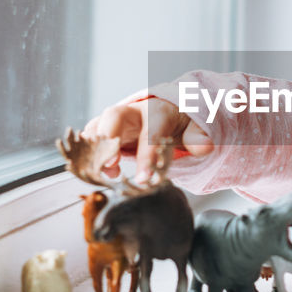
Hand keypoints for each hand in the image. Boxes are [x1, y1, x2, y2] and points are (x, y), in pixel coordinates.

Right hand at [83, 96, 212, 180]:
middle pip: (114, 115)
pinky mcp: (104, 130)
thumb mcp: (196, 126)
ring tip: (101, 173)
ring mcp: (116, 119)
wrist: (168, 112)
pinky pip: (90, 137)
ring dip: (93, 148)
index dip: (146, 155)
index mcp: (158, 111)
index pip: (151, 131)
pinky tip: (93, 170)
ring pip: (97, 125)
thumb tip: (203, 148)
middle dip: (108, 138)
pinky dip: (87, 153)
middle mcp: (133, 111)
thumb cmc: (181, 121)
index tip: (144, 180)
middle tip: (110, 167)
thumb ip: (199, 136)